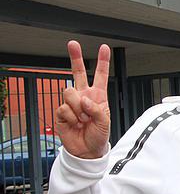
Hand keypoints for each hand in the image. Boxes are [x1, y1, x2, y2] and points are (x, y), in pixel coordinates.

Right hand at [55, 41, 110, 158]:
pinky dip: (71, 117)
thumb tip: (84, 99)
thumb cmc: (98, 135)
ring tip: (83, 119)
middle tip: (73, 44)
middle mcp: (84, 96)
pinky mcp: (61, 112)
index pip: (100, 76)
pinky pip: (64, 108)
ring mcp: (72, 103)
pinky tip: (75, 123)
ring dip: (78, 108)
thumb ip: (96, 109)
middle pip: (78, 72)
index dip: (102, 62)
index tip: (104, 48)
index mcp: (98, 96)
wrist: (87, 150)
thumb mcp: (105, 121)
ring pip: (70, 92)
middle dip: (75, 57)